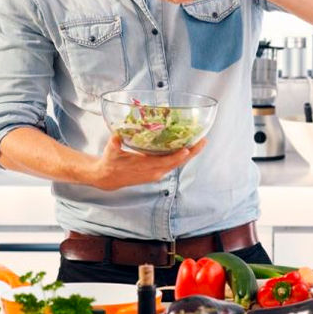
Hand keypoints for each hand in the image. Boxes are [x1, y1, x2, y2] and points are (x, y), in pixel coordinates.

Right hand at [89, 134, 207, 190]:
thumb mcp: (111, 152)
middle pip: (177, 162)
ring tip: (200, 142)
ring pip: (177, 164)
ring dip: (190, 154)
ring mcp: (157, 173)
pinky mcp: (157, 172)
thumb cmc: (110, 163)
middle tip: (203, 141)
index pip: (165, 162)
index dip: (177, 156)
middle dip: (192, 152)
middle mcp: (154, 171)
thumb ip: (114, 143)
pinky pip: (173, 164)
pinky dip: (182, 156)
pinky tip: (188, 147)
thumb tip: (116, 135)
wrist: (109, 178)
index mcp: (145, 166)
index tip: (188, 149)